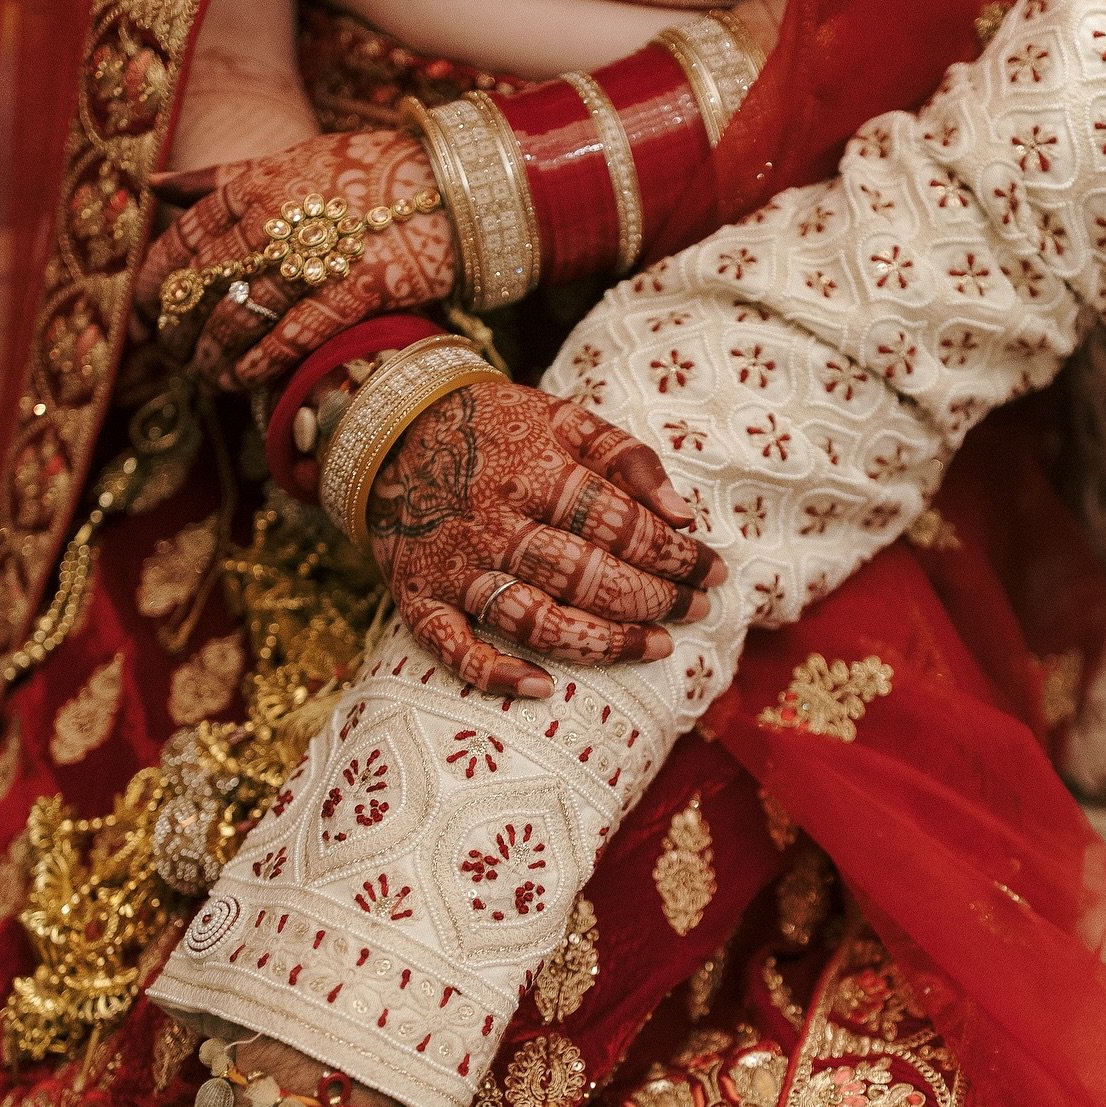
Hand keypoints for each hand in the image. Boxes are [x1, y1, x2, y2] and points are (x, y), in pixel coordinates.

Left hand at [134, 130, 454, 390]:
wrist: (452, 186)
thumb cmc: (370, 172)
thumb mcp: (291, 159)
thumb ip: (221, 177)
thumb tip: (152, 186)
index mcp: (257, 183)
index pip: (185, 236)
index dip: (155, 277)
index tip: (143, 307)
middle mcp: (277, 221)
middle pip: (204, 281)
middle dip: (179, 324)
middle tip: (170, 352)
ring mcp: (315, 258)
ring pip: (240, 315)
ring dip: (214, 351)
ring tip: (205, 373)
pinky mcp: (356, 291)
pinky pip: (293, 335)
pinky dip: (260, 362)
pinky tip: (243, 379)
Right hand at [369, 380, 725, 695]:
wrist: (391, 429)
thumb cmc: (496, 427)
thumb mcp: (562, 418)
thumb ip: (626, 458)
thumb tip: (684, 515)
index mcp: (532, 472)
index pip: (620, 524)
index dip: (675, 553)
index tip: (714, 571)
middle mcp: (493, 524)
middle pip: (587, 577)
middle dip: (654, 599)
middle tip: (697, 610)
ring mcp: (454, 567)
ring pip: (535, 619)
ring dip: (600, 643)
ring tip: (655, 647)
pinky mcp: (418, 599)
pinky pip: (453, 649)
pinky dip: (494, 674)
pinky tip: (543, 688)